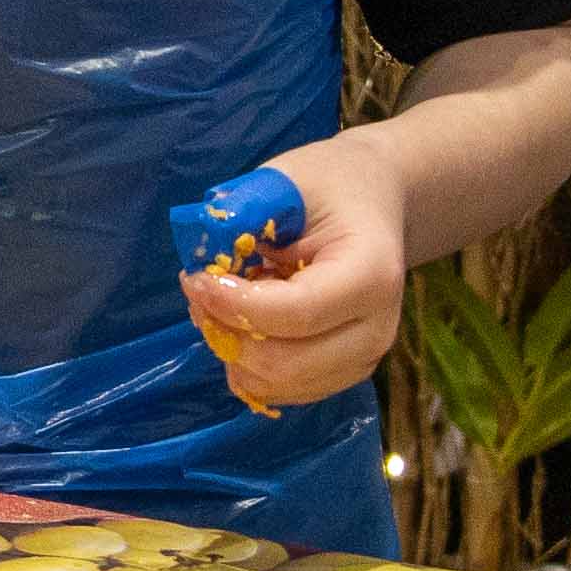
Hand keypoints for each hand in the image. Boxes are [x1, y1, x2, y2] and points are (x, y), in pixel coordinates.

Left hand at [180, 135, 410, 412]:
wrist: (373, 202)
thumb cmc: (329, 185)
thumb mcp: (285, 180)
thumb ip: (244, 214)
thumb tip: (202, 259)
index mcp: (372, 275)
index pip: (296, 313)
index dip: (233, 304)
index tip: (194, 279)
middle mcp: (376, 328)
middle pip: (285, 362)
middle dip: (226, 331)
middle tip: (198, 291)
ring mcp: (363, 358)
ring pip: (278, 384)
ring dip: (232, 350)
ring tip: (219, 304)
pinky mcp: (342, 373)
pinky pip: (280, 390)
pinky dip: (246, 364)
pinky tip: (241, 324)